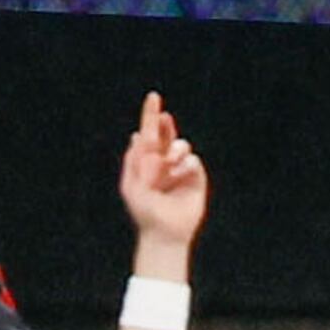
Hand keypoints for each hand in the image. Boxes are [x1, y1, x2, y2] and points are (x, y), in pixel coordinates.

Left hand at [117, 93, 207, 253]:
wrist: (164, 231)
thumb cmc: (145, 211)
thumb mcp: (133, 185)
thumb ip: (134, 161)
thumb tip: (137, 136)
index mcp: (146, 161)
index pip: (149, 135)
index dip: (151, 116)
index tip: (153, 98)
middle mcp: (164, 162)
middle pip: (167, 135)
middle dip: (165, 127)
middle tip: (163, 119)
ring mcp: (181, 168)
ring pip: (181, 146)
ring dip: (174, 151)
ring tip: (167, 164)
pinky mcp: (196, 176)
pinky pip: (193, 161)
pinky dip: (184, 167)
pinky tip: (177, 179)